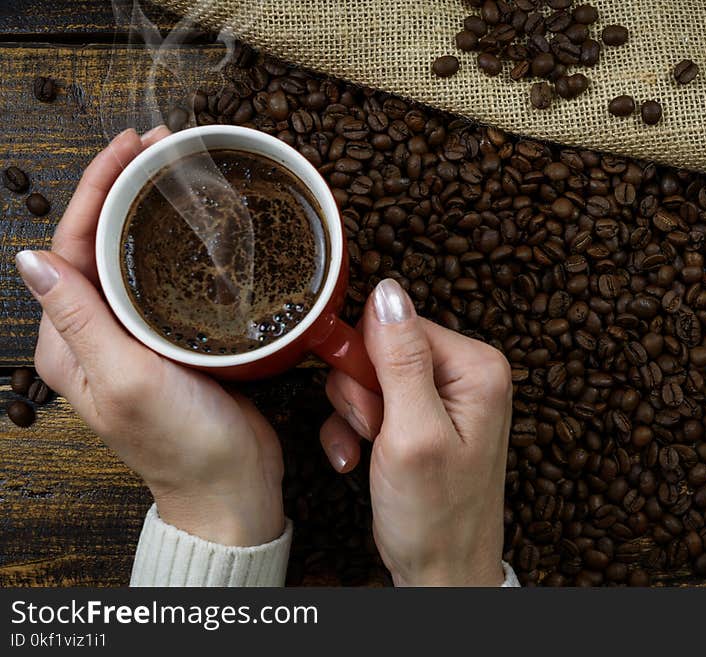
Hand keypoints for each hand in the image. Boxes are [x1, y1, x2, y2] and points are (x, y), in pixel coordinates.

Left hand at [15, 128, 284, 546]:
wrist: (231, 486)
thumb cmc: (182, 445)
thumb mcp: (127, 380)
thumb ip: (80, 320)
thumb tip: (31, 258)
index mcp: (67, 342)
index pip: (69, 247)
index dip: (95, 189)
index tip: (129, 148)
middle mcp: (93, 334)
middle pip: (96, 242)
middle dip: (119, 188)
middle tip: (157, 148)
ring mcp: (131, 337)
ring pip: (129, 257)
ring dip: (146, 211)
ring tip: (173, 173)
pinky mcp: (168, 341)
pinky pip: (161, 280)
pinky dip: (173, 244)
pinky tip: (194, 228)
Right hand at [320, 279, 511, 585]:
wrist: (441, 574)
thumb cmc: (435, 516)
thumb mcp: (413, 433)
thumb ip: (401, 360)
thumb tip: (388, 291)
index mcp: (476, 367)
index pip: (401, 323)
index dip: (369, 360)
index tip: (370, 406)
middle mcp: (465, 375)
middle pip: (382, 348)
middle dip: (362, 393)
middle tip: (376, 432)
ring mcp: (442, 398)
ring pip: (368, 377)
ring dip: (354, 415)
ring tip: (372, 450)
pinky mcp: (421, 419)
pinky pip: (370, 403)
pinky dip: (355, 432)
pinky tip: (360, 460)